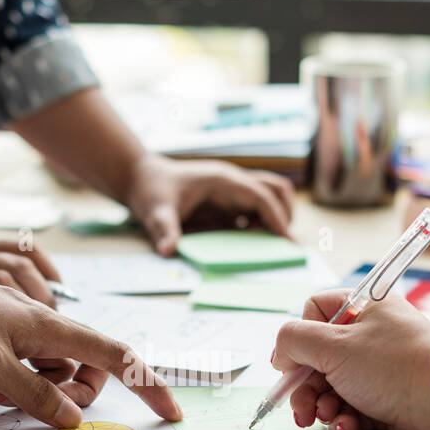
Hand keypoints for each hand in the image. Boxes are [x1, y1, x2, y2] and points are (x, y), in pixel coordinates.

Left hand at [0, 256, 182, 425]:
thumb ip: (36, 396)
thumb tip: (74, 421)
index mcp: (50, 329)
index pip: (116, 356)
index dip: (147, 385)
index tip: (170, 414)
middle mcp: (42, 328)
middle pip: (81, 371)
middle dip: (64, 400)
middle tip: (25, 410)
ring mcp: (19, 332)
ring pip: (44, 376)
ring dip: (23, 397)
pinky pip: (17, 370)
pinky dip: (2, 386)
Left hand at [125, 154, 294, 254]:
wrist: (142, 178)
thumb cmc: (151, 191)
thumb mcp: (155, 213)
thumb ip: (165, 231)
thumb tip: (169, 251)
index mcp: (222, 180)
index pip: (260, 195)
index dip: (276, 217)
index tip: (286, 240)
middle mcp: (233, 181)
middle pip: (276, 190)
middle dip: (284, 214)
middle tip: (282, 243)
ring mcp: (232, 190)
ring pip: (270, 196)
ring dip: (276, 217)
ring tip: (269, 244)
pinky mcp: (228, 200)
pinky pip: (256, 209)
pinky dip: (262, 224)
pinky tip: (251, 243)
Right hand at [271, 290, 429, 429]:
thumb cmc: (394, 367)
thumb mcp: (333, 346)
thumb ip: (294, 341)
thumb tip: (280, 353)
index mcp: (364, 309)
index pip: (314, 312)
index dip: (298, 339)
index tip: (293, 364)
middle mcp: (370, 338)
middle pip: (317, 359)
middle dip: (305, 386)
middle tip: (302, 408)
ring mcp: (378, 372)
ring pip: (331, 389)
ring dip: (322, 407)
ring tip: (328, 417)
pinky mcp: (385, 403)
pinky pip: (352, 411)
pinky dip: (345, 421)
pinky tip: (349, 427)